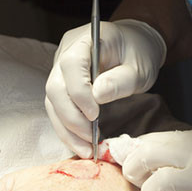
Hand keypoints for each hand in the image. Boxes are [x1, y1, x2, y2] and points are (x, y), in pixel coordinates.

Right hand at [45, 19, 165, 157]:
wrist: (136, 45)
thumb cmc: (139, 53)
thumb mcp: (139, 67)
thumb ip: (120, 80)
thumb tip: (97, 95)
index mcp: (85, 40)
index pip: (71, 65)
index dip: (79, 93)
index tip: (95, 115)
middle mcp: (65, 53)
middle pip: (55, 88)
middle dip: (71, 118)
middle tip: (90, 139)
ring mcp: (60, 70)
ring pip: (52, 103)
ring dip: (67, 129)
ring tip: (86, 150)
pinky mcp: (62, 85)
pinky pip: (58, 109)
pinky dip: (68, 129)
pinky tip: (81, 144)